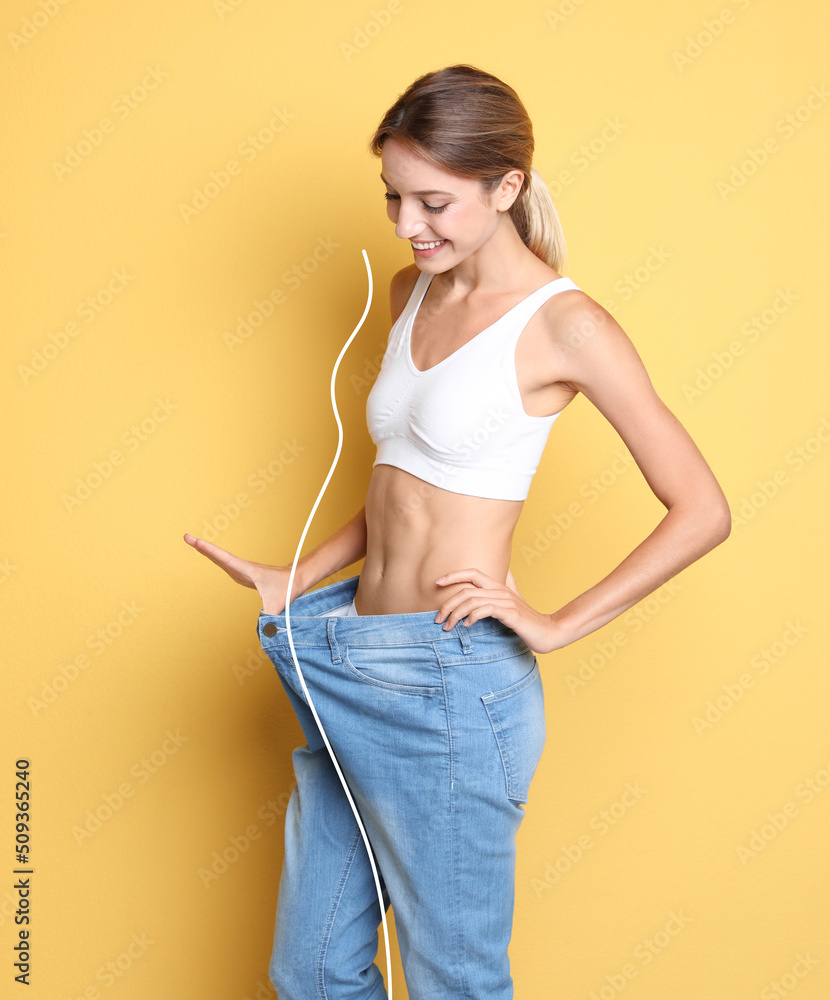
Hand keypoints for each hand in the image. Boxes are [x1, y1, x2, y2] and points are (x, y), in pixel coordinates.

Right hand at [183, 533, 302, 614]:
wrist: (297, 577)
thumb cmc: (287, 588)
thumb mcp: (277, 605)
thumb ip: (268, 619)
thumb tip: (262, 633)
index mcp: (248, 571)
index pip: (225, 559)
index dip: (210, 551)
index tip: (196, 541)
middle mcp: (243, 568)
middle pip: (219, 555)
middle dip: (202, 546)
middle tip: (186, 536)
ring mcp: (243, 570)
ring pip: (222, 558)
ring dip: (207, 551)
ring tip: (192, 542)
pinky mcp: (244, 574)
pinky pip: (227, 564)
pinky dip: (216, 558)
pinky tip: (210, 556)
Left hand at [433, 566, 568, 654]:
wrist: (549, 632)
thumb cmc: (528, 619)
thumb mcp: (513, 601)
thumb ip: (506, 586)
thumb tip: (503, 572)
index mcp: (499, 586)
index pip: (473, 573)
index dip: (454, 575)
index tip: (437, 583)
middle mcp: (501, 591)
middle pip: (467, 590)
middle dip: (448, 603)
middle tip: (438, 618)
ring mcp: (506, 602)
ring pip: (472, 600)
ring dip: (456, 614)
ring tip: (448, 626)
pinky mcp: (511, 614)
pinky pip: (486, 610)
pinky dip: (472, 616)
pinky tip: (467, 625)